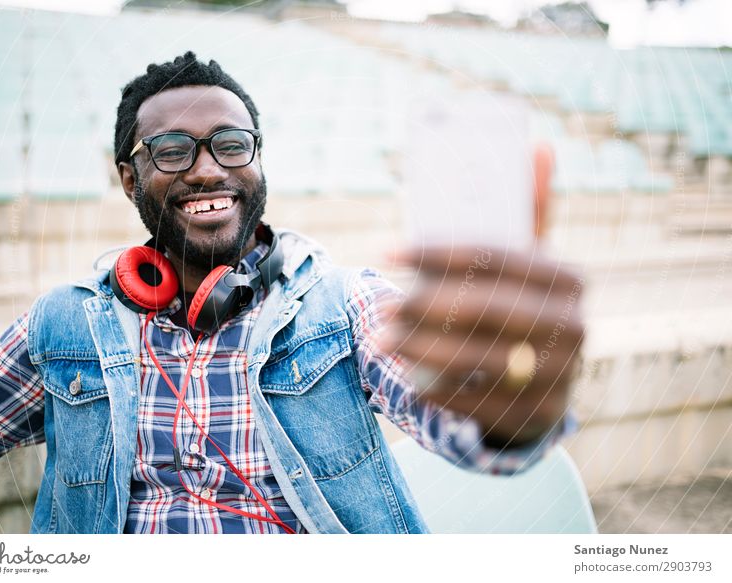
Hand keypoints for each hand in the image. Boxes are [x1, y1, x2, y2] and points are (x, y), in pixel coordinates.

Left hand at [377, 145, 584, 446]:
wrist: (546, 383)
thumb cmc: (524, 308)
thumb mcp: (529, 264)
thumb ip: (528, 213)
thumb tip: (538, 146)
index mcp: (569, 278)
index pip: (495, 257)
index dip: (437, 252)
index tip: (388, 250)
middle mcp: (574, 325)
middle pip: (485, 308)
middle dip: (425, 306)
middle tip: (379, 307)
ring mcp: (561, 374)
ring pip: (479, 357)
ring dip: (421, 347)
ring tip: (381, 340)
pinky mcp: (539, 412)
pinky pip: (480, 401)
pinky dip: (439, 388)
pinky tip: (409, 377)